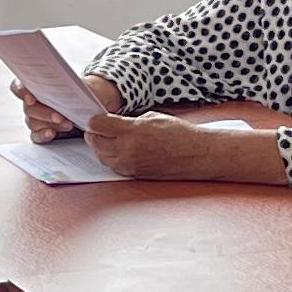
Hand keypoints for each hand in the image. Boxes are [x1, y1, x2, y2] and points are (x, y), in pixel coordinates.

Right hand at [19, 71, 119, 144]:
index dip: (21, 91)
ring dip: (50, 123)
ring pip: (33, 123)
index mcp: (35, 87)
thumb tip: (73, 87)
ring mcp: (34, 119)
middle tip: (59, 116)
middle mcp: (32, 104)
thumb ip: (70, 85)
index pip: (19, 87)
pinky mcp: (40, 133)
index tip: (31, 98)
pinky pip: (36, 136)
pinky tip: (52, 133)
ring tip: (68, 124)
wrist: (89, 111)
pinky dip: (43, 135)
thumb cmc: (80, 96)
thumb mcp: (78, 87)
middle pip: (28, 108)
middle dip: (44, 112)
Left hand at [85, 111, 212, 180]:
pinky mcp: (134, 175)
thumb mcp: (152, 117)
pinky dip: (111, 158)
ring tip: (107, 139)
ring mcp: (130, 165)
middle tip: (98, 128)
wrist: (197, 155)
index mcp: (133, 131)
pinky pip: (113, 166)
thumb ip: (129, 121)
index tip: (96, 118)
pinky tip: (117, 150)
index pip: (98, 126)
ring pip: (101, 156)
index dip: (94, 120)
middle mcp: (128, 150)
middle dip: (94, 134)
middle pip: (95, 142)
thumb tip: (113, 123)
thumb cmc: (179, 134)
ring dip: (100, 147)